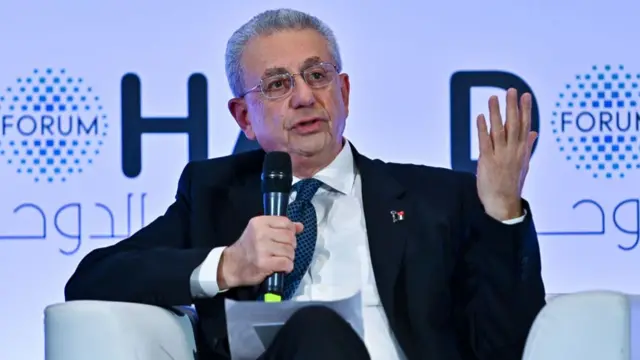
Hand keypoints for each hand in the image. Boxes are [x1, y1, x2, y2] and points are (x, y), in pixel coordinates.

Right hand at [217, 216, 302, 288]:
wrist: (231, 265)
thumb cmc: (248, 248)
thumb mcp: (260, 232)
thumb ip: (280, 227)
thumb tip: (300, 226)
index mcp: (260, 222)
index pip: (286, 222)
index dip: (291, 231)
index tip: (286, 239)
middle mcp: (261, 233)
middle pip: (290, 237)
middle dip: (291, 246)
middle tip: (283, 251)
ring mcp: (262, 248)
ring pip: (289, 251)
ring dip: (289, 258)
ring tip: (281, 259)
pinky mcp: (264, 263)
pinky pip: (286, 263)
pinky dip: (288, 267)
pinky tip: (282, 267)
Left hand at [476, 88, 536, 220]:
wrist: (502, 203)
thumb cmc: (512, 184)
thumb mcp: (524, 164)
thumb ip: (528, 146)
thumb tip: (534, 132)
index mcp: (522, 151)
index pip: (525, 126)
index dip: (525, 110)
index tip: (525, 96)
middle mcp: (513, 151)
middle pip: (514, 125)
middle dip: (512, 107)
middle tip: (511, 91)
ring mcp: (500, 155)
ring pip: (499, 130)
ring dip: (496, 113)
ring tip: (494, 97)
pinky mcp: (487, 161)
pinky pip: (485, 142)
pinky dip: (483, 129)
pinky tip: (481, 116)